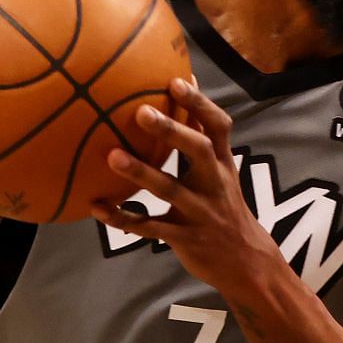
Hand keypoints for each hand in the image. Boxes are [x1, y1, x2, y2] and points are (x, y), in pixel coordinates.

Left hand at [92, 78, 281, 293]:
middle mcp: (214, 184)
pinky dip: (122, 218)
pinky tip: (96, 207)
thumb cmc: (225, 207)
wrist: (246, 261)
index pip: (217, 127)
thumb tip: (183, 92)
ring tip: (112, 156)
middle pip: (196, 151)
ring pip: (170, 189)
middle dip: (171, 131)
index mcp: (222, 164)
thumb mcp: (221, 173)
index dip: (199, 103)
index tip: (177, 81)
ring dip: (140, 173)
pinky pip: (149, 227)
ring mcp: (200, 212)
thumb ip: (202, 141)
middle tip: (141, 111)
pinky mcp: (184, 238)